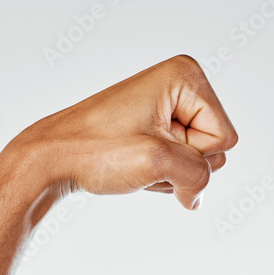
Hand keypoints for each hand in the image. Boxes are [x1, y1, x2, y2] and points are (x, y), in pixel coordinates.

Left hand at [17, 54, 238, 210]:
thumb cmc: (94, 150)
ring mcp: (166, 107)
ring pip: (194, 161)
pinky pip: (175, 164)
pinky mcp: (153, 128)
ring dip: (165, 173)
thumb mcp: (156, 162)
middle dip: (179, 166)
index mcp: (185, 76)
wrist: (50, 158)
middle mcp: (180, 84)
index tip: (150, 147)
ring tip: (131, 162)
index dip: (190, 155)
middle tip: (139, 158)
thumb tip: (194, 198)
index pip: (223, 138)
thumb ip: (197, 176)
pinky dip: (156, 175)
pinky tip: (129, 167)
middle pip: (213, 149)